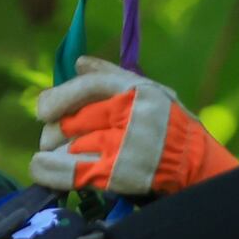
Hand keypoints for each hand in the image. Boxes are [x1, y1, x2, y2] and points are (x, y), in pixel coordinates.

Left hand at [29, 56, 238, 197]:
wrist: (196, 166)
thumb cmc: (171, 127)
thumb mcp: (151, 93)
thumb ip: (113, 76)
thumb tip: (78, 63)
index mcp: (137, 91)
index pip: (89, 86)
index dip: (59, 97)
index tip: (43, 110)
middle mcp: (130, 115)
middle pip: (70, 120)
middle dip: (55, 132)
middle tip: (56, 140)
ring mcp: (123, 146)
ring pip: (65, 146)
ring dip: (54, 153)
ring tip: (58, 158)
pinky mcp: (116, 175)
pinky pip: (67, 170)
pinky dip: (47, 170)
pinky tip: (42, 168)